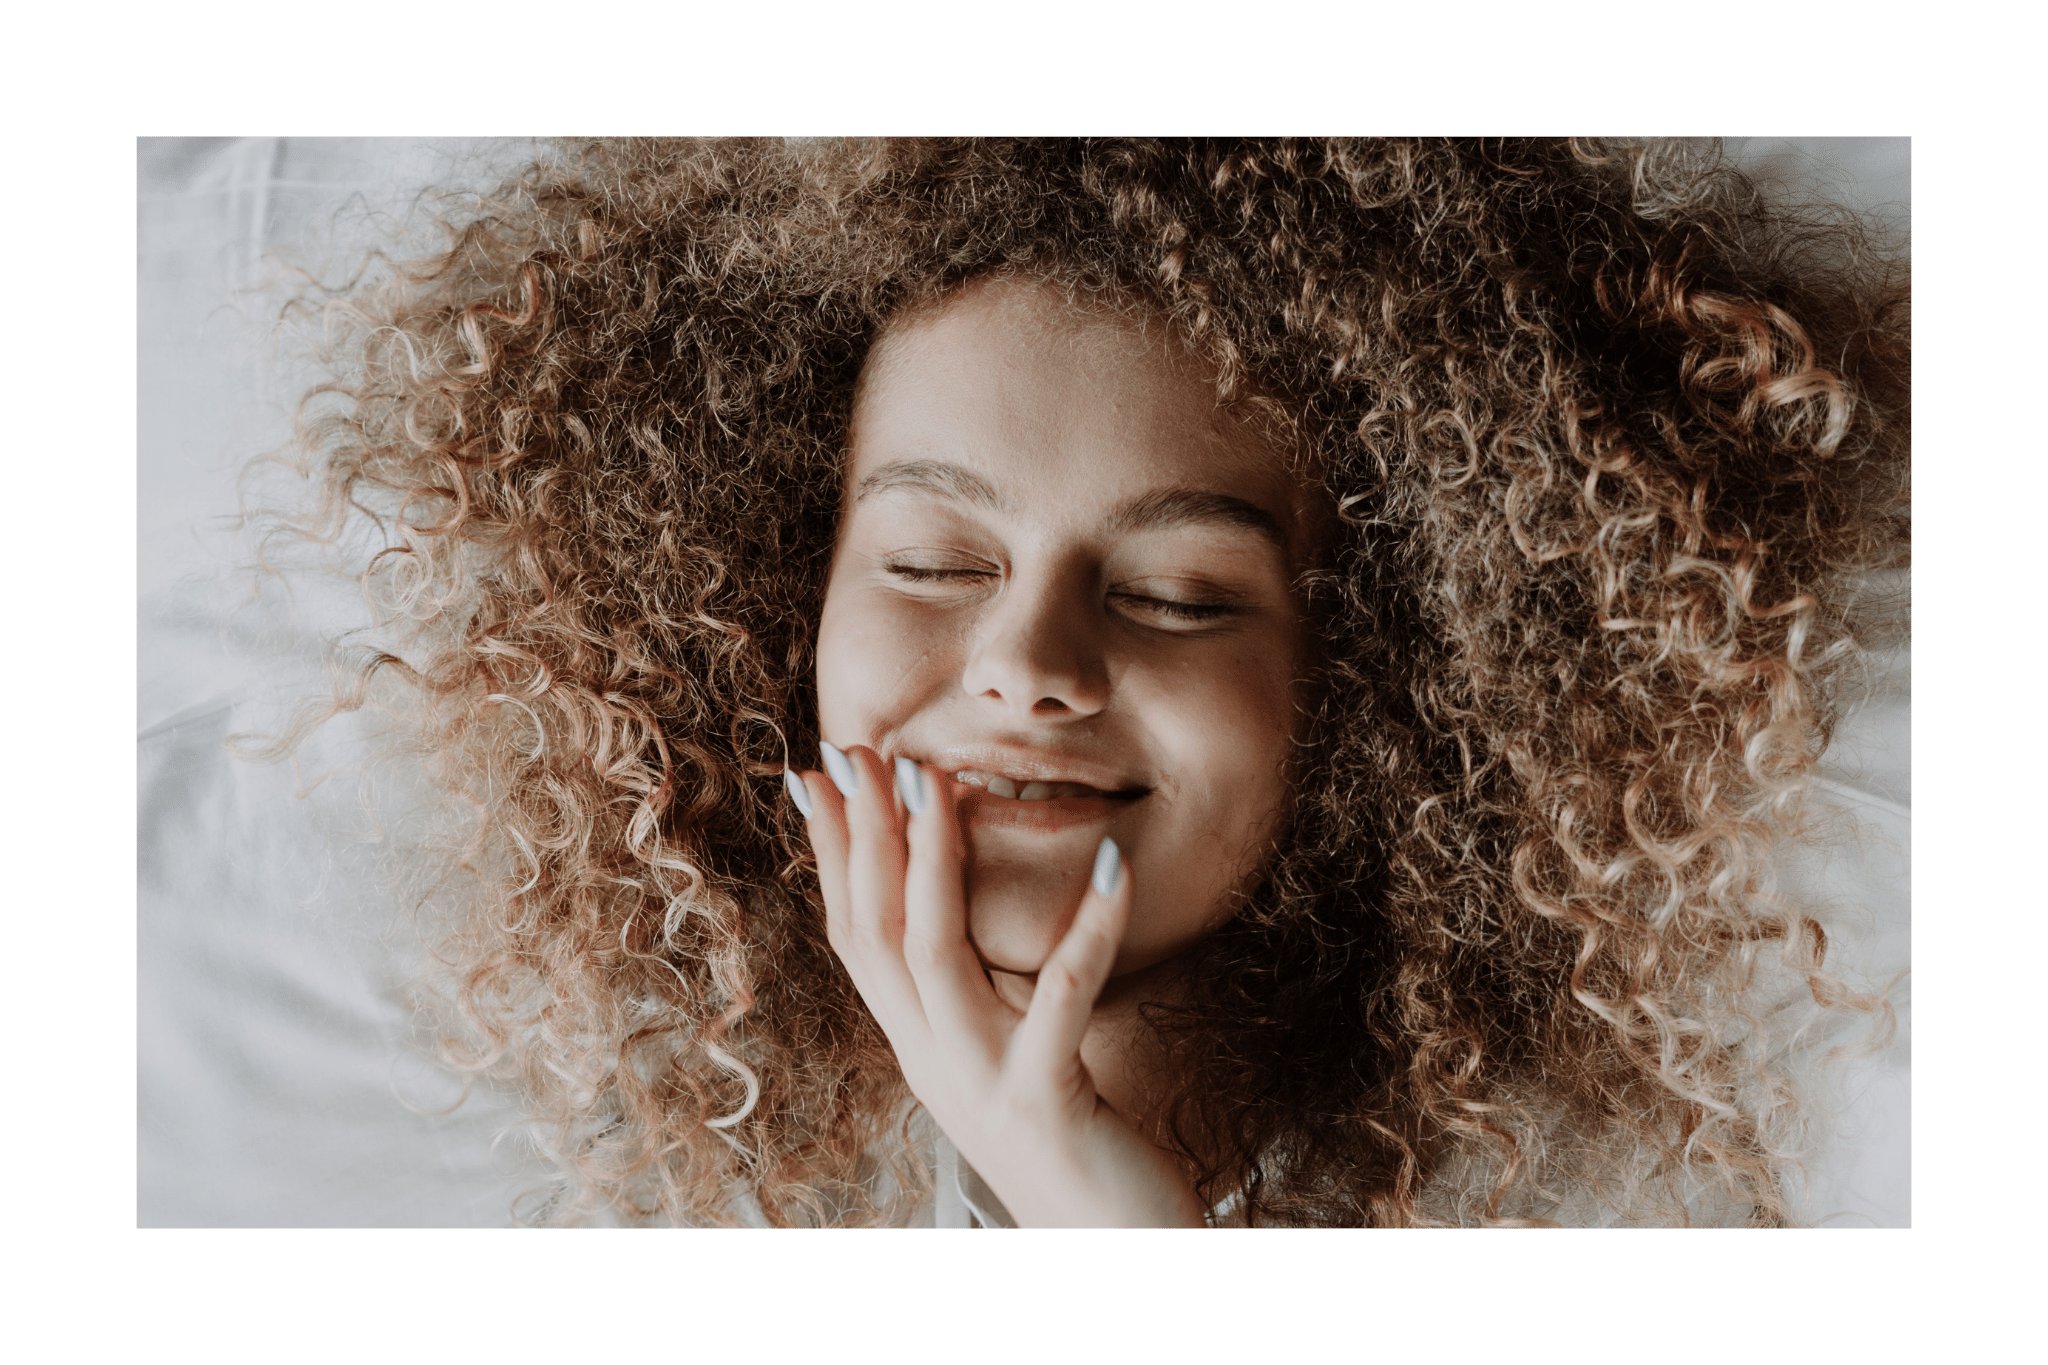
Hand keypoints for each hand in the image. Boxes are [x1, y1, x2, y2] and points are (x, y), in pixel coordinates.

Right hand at [787, 742, 1208, 1227]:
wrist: (1105, 1250)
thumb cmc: (1066, 1140)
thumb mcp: (1003, 1051)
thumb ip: (975, 989)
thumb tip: (949, 908)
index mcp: (918, 1042)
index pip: (854, 935)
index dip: (834, 852)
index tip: (820, 773)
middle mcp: (930, 1059)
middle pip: (876, 933)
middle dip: (865, 834)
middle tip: (861, 751)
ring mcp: (980, 1080)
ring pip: (934, 954)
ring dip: (932, 859)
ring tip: (938, 778)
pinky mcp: (1045, 1100)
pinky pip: (1064, 998)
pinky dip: (1087, 926)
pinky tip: (1116, 864)